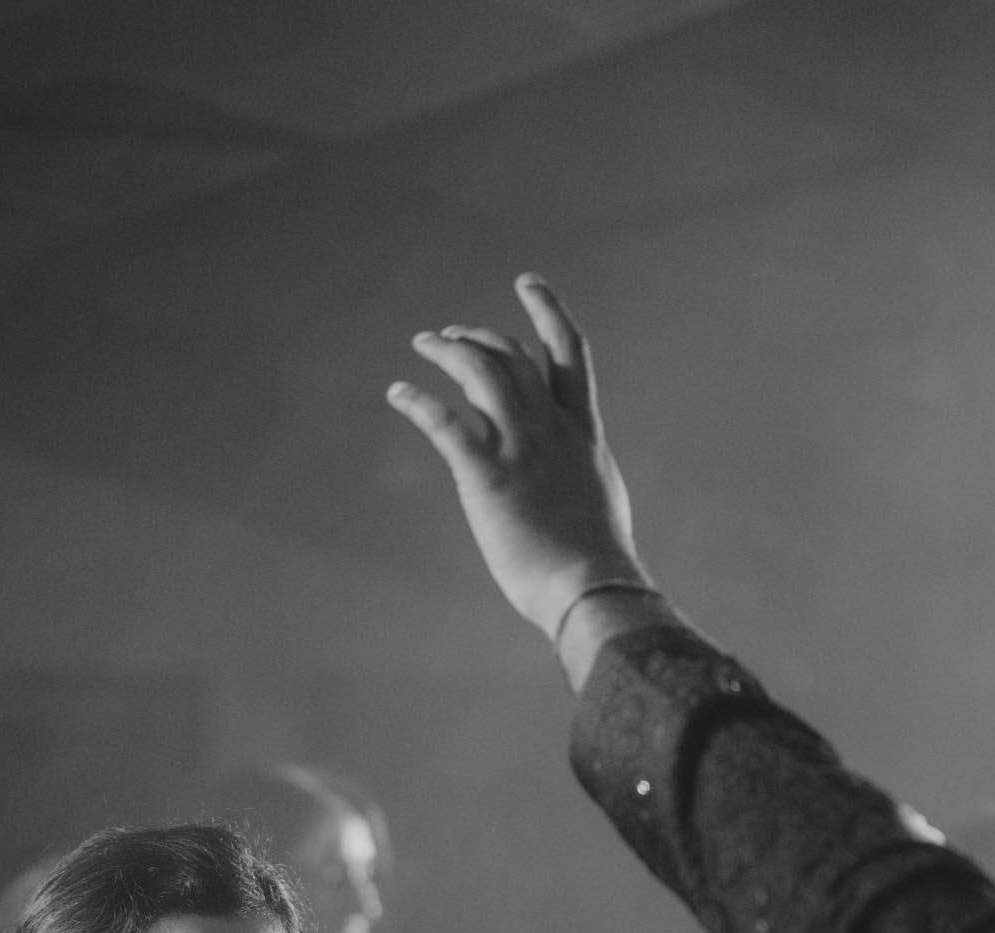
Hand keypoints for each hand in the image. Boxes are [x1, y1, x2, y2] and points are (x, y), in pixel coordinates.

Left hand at [388, 273, 643, 636]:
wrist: (590, 586)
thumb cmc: (594, 564)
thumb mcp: (597, 503)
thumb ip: (580, 478)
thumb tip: (576, 485)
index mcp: (582, 433)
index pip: (567, 354)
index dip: (547, 311)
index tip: (526, 283)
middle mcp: (551, 428)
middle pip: (512, 357)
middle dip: (478, 338)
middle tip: (448, 337)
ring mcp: (520, 447)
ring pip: (480, 373)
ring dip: (447, 351)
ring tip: (423, 344)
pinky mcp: (487, 475)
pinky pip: (445, 422)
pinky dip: (418, 401)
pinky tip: (398, 393)